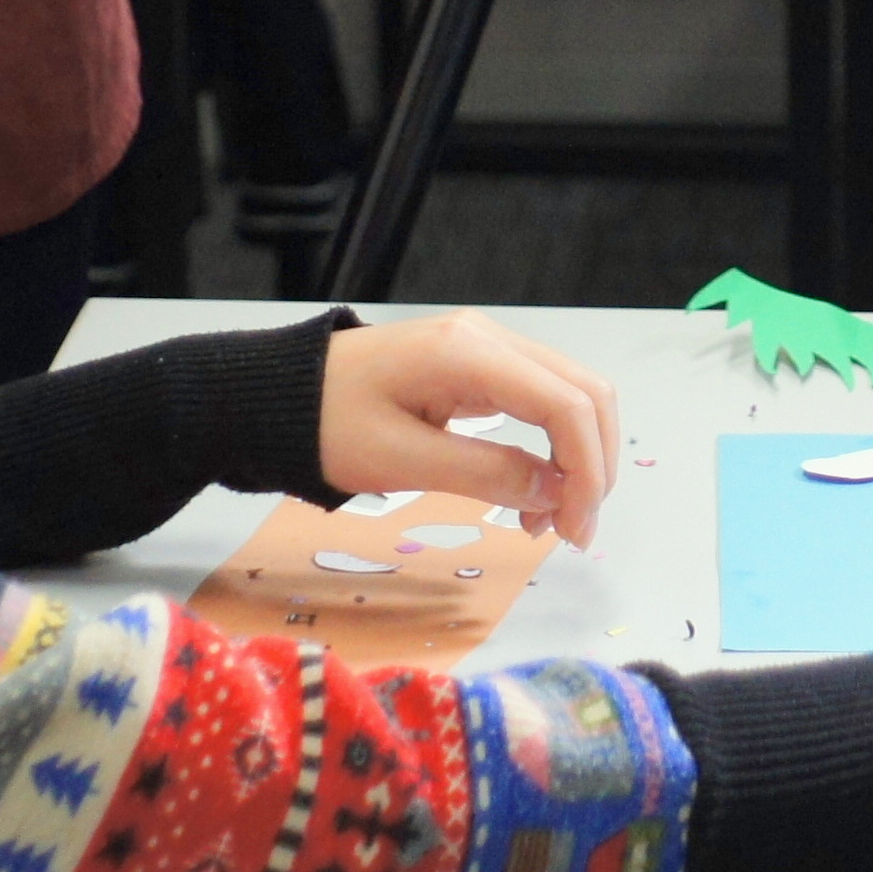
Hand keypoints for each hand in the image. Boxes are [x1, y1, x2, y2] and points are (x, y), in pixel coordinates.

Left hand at [316, 312, 626, 550]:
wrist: (278, 395)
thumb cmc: (325, 425)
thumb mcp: (399, 460)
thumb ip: (484, 473)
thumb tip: (554, 494)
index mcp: (469, 353)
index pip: (565, 405)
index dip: (586, 471)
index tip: (573, 532)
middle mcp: (489, 338)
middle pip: (585, 392)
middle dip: (594, 466)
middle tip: (574, 533)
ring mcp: (487, 347)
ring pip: (572, 395)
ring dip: (579, 457)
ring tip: (551, 522)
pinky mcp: (479, 365)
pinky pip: (542, 399)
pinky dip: (554, 446)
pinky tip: (533, 493)